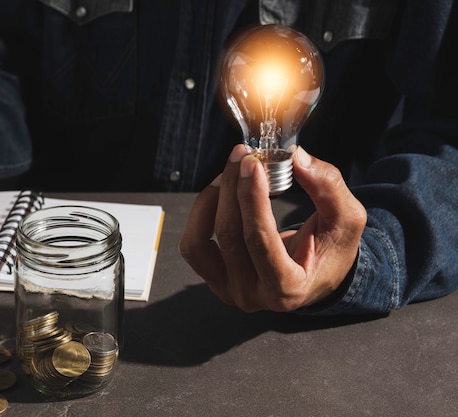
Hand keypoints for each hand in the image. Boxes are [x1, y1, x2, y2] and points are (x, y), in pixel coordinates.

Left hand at [179, 144, 365, 311]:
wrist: (317, 275)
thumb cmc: (331, 249)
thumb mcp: (346, 219)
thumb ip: (328, 188)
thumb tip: (297, 158)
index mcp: (288, 287)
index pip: (260, 241)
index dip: (252, 199)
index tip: (252, 164)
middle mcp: (254, 295)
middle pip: (230, 236)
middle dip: (232, 188)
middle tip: (241, 156)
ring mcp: (230, 290)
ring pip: (201, 242)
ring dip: (211, 200)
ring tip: (228, 174)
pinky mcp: (215, 279)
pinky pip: (193, 245)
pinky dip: (200, 215)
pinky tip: (219, 193)